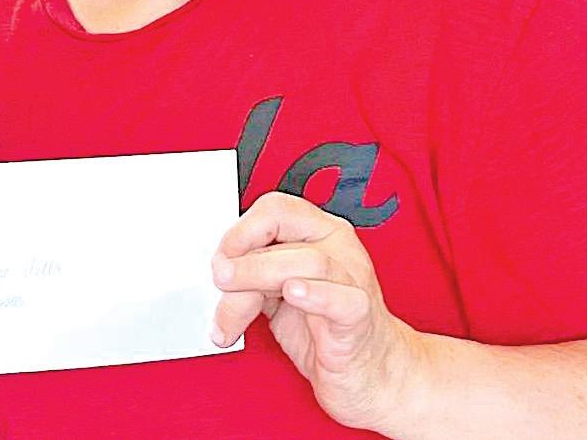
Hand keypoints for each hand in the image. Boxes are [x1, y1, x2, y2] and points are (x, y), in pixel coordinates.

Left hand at [212, 191, 427, 432]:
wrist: (372, 377)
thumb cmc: (324, 332)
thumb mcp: (275, 298)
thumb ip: (250, 278)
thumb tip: (215, 271)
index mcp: (318, 235)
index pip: (276, 209)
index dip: (241, 228)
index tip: (219, 256)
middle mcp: (338, 250)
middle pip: (283, 232)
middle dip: (243, 256)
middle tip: (218, 279)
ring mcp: (353, 281)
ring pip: (307, 261)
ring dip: (259, 278)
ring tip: (235, 304)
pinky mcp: (361, 318)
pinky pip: (343, 298)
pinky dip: (315, 294)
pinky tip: (292, 294)